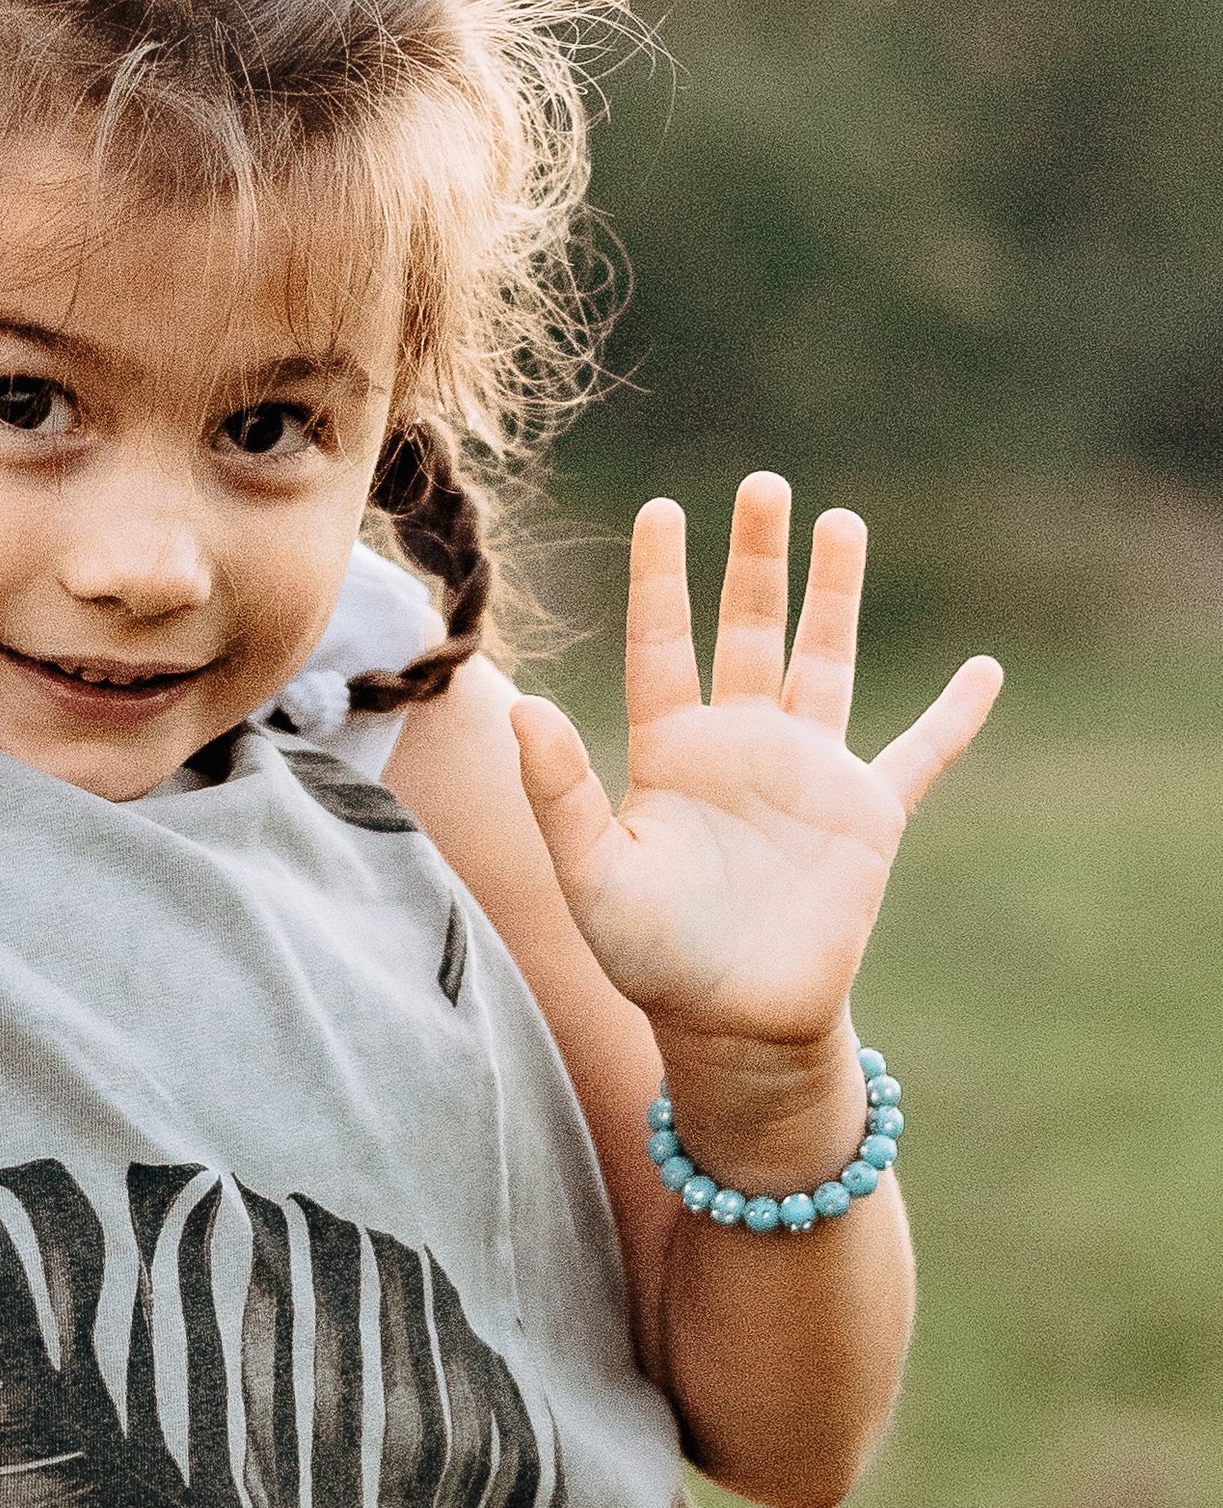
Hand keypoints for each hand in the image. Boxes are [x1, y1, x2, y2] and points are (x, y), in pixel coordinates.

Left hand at [509, 475, 998, 1058]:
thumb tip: (522, 708)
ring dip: (835, 594)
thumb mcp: (590, 873)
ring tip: (842, 520)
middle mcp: (739, 745)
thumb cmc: (649, 956)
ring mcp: (805, 775)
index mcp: (669, 749)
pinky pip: (919, 753)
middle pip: (749, 628)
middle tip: (764, 482)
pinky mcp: (865, 817)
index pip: (663, 642)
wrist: (732, 1024)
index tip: (663, 509)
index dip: (662, 577)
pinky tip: (985, 670)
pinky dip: (954, 714)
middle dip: (757, 558)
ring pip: (824, 662)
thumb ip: (559, 792)